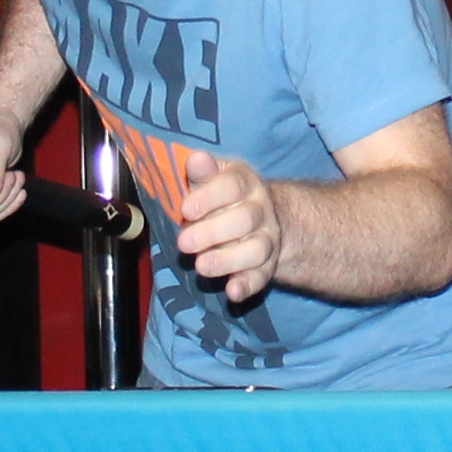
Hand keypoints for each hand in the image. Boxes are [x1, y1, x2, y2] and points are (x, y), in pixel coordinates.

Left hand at [172, 148, 283, 301]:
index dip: (210, 197)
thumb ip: (202, 173)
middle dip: (213, 232)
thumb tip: (195, 159)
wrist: (257, 217)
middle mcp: (261, 209)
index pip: (232, 185)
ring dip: (228, 259)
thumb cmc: (220, 197)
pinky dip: (248, 285)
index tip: (186, 209)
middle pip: (244, 219)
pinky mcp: (267, 265)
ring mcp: (267, 238)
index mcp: (245, 183)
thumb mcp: (212, 180)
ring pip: (256, 249)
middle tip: (184, 243)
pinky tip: (232, 292)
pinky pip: (262, 276)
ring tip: (201, 266)